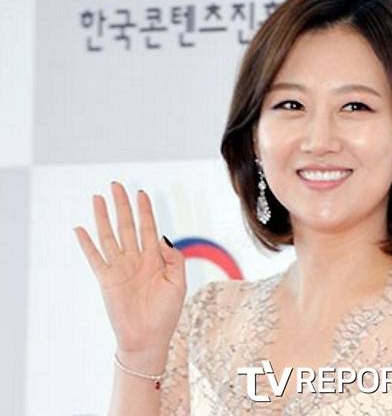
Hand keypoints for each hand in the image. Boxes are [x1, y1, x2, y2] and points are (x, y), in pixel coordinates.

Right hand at [73, 181, 186, 356]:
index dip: (145, 211)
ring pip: (110, 236)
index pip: (148, 228)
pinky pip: (94, 257)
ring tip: (98, 197)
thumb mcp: (178, 283)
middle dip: (123, 205)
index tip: (141, 193)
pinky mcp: (106, 280)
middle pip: (127, 226)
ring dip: (104, 217)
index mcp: (154, 260)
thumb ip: (174, 259)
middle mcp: (135, 260)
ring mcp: (120, 268)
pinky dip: (86, 243)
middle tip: (117, 185)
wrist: (149, 338)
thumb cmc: (167, 313)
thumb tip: (162, 239)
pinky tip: (80, 228)